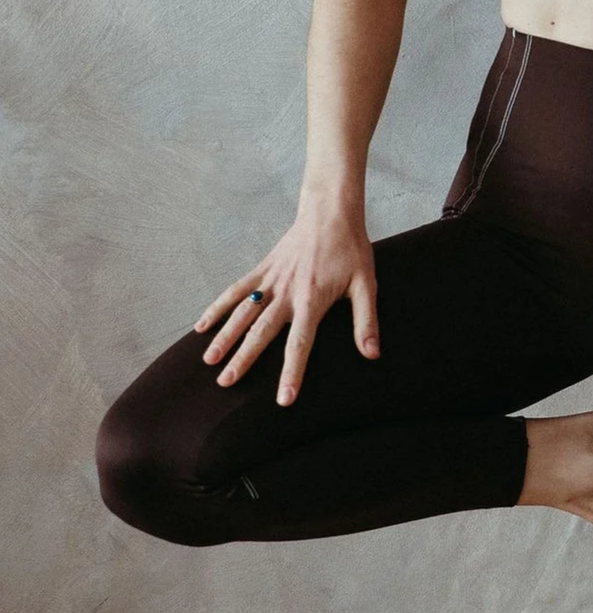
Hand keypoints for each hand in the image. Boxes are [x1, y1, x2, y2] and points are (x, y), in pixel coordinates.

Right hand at [195, 196, 379, 404]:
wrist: (330, 213)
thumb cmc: (351, 250)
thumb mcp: (367, 285)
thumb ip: (366, 321)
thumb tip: (372, 354)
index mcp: (312, 300)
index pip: (300, 344)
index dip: (291, 372)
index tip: (283, 398)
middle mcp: (286, 293)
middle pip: (261, 332)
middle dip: (243, 359)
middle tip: (226, 383)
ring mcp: (270, 281)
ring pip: (242, 313)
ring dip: (224, 337)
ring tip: (209, 362)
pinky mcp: (262, 270)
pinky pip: (235, 291)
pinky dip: (217, 307)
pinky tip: (201, 327)